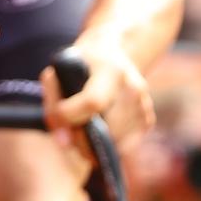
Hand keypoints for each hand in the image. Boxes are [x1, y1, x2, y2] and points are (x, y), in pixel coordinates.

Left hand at [40, 34, 153, 178]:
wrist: (109, 53)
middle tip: (70, 126)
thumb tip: (64, 143)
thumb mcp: (58, 73)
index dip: (71, 115)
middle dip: (82, 138)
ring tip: (84, 125)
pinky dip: (109, 144)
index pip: (93, 102)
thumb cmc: (77, 65)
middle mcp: (133, 87)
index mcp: (111, 69)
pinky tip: (100, 127)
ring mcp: (144, 104)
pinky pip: (126, 147)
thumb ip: (53, 104)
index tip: (59, 115)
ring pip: (116, 143)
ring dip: (95, 144)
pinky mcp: (148, 119)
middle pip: (107, 130)